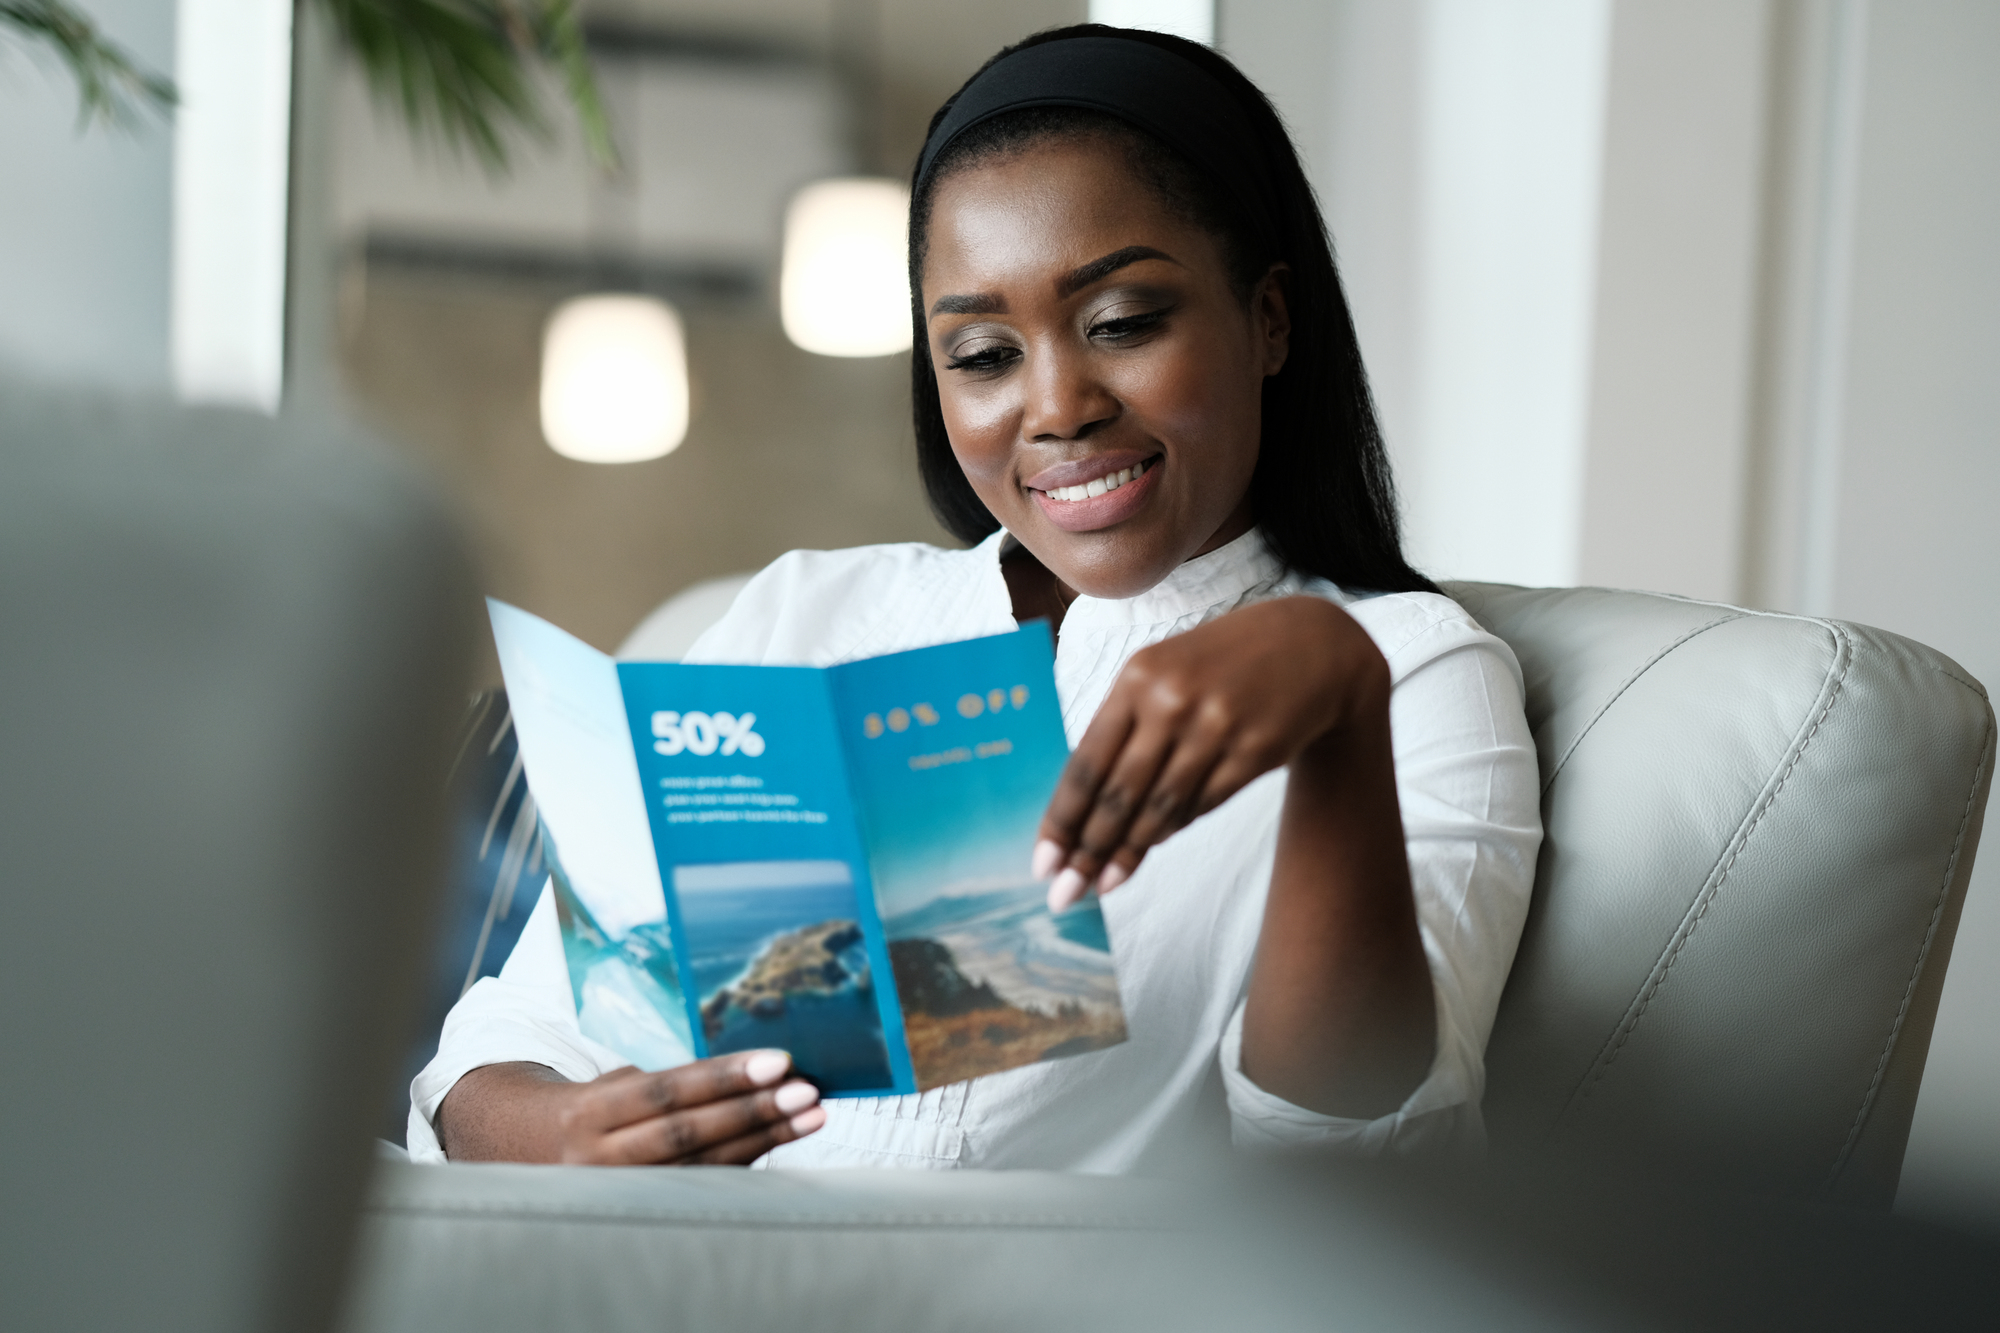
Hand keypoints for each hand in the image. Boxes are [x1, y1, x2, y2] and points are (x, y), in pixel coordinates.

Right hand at [436, 1050, 826, 1164]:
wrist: (508, 1154)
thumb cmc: (573, 1107)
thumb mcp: (600, 1086)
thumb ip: (656, 1085)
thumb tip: (735, 1072)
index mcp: (586, 1114)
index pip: (664, 1092)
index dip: (723, 1077)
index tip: (777, 1061)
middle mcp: (596, 1160)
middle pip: (688, 1133)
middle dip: (754, 1111)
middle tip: (807, 1091)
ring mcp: (614, 1195)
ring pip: (700, 1167)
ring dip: (763, 1140)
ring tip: (810, 1115)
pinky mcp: (632, 1216)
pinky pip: (697, 1190)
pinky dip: (742, 1166)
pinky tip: (780, 1145)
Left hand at [1033, 596, 1387, 909]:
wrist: (1308, 646)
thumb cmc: (1216, 665)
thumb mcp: (1160, 675)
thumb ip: (1123, 731)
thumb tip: (1084, 811)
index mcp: (1137, 678)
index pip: (1087, 765)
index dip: (1062, 820)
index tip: (1042, 864)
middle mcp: (1172, 702)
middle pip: (1119, 795)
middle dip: (1087, 852)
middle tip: (1064, 894)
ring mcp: (1217, 728)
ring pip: (1161, 809)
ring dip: (1128, 853)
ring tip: (1103, 884)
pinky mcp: (1255, 752)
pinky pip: (1202, 805)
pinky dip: (1173, 828)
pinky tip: (1151, 846)